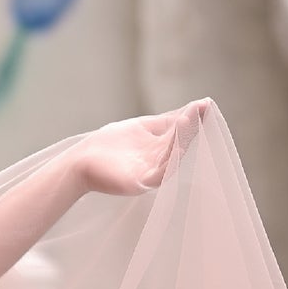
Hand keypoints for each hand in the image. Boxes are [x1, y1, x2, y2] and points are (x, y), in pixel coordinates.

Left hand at [73, 98, 209, 196]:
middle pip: (178, 144)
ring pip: (171, 158)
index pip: (180, 132)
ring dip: (181, 140)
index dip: (193, 119)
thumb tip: (199, 104)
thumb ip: (167, 119)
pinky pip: (159, 174)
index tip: (207, 105)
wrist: (80, 163)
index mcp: (159, 148)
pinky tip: (178, 147)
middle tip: (201, 110)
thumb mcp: (143, 127)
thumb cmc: (109, 145)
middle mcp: (158, 162)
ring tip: (188, 121)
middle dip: (189, 127)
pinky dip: (170, 161)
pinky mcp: (139, 183)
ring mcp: (149, 174)